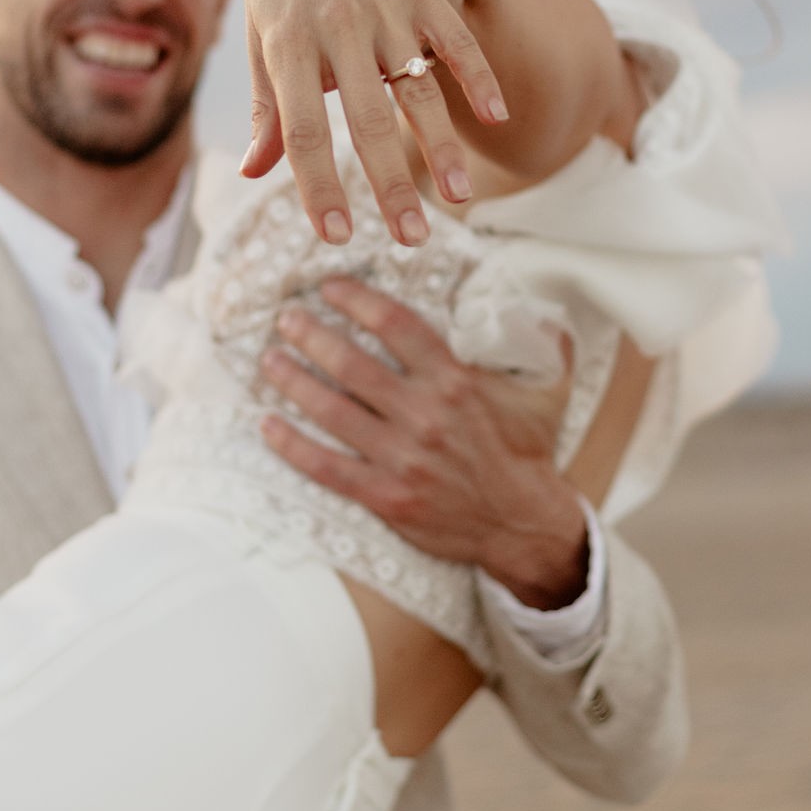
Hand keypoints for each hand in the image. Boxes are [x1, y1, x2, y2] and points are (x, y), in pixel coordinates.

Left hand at [240, 0, 506, 247]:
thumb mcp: (260, 33)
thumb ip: (267, 105)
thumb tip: (255, 174)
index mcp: (287, 44)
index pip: (301, 131)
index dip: (318, 186)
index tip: (336, 235)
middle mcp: (335, 27)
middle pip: (364, 121)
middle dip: (390, 186)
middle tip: (411, 242)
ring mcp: (381, 5)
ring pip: (416, 86)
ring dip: (442, 146)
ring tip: (462, 199)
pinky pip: (453, 37)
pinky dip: (477, 77)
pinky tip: (497, 117)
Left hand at [259, 276, 587, 610]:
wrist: (524, 523)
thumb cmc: (527, 451)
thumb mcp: (543, 389)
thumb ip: (540, 342)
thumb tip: (537, 303)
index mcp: (455, 381)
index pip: (396, 326)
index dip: (358, 300)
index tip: (330, 287)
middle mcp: (425, 415)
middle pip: (353, 365)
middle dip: (312, 336)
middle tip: (286, 319)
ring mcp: (402, 458)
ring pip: (332, 411)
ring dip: (294, 381)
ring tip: (270, 359)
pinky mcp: (387, 496)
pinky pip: (327, 467)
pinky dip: (293, 446)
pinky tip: (267, 425)